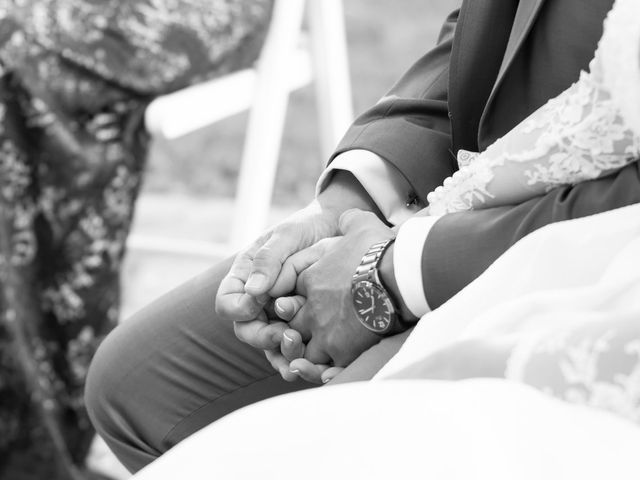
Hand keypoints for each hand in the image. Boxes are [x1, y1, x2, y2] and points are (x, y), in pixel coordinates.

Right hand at [215, 172, 381, 376]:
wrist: (338, 227)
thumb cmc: (307, 227)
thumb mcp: (287, 236)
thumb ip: (268, 260)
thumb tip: (252, 292)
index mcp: (246, 277)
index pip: (227, 303)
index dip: (239, 309)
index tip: (258, 304)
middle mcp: (258, 300)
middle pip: (246, 330)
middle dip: (263, 337)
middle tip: (287, 335)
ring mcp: (279, 314)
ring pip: (270, 345)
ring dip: (282, 353)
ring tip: (300, 349)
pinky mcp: (301, 324)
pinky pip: (293, 347)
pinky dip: (299, 358)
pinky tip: (310, 362)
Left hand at [275, 209, 394, 379]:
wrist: (399, 275)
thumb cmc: (380, 249)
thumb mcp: (360, 224)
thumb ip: (348, 220)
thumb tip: (346, 213)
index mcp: (311, 279)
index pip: (289, 295)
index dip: (297, 302)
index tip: (312, 304)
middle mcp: (312, 307)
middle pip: (293, 325)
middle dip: (299, 330)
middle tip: (316, 333)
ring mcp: (324, 331)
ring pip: (304, 351)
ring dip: (311, 354)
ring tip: (325, 354)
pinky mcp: (342, 351)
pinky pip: (324, 370)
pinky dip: (325, 373)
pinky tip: (330, 372)